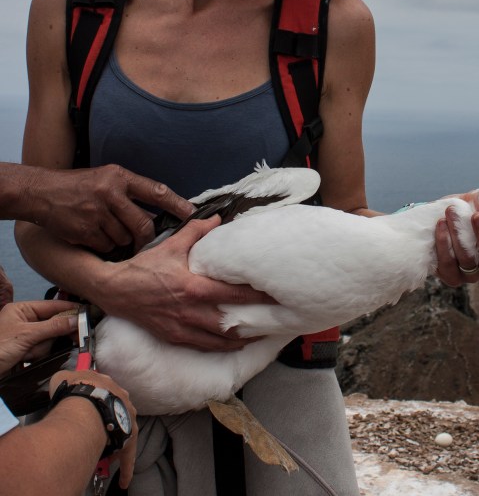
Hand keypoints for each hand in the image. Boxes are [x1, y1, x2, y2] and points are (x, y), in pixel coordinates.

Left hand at [0, 299, 77, 373]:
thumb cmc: (0, 348)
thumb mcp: (26, 335)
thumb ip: (53, 326)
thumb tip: (77, 319)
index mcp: (22, 309)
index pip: (52, 305)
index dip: (69, 309)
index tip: (87, 312)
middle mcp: (25, 320)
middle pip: (52, 322)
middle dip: (52, 333)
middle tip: (73, 336)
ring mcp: (25, 336)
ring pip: (48, 338)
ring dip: (40, 348)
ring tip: (27, 354)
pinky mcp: (26, 350)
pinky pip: (42, 349)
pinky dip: (37, 354)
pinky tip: (27, 358)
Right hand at [19, 164, 194, 252]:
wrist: (41, 192)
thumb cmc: (79, 186)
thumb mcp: (107, 178)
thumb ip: (131, 193)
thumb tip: (159, 214)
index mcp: (120, 177)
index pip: (156, 191)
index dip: (177, 204)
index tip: (193, 214)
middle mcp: (110, 193)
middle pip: (143, 225)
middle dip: (147, 237)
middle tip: (146, 242)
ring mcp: (97, 212)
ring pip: (125, 238)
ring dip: (122, 240)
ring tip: (108, 229)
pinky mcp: (84, 230)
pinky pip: (107, 245)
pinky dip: (105, 245)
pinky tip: (95, 235)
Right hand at [49, 368, 138, 488]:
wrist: (85, 402)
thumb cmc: (73, 390)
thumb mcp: (62, 378)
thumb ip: (65, 380)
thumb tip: (62, 382)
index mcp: (106, 382)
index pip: (103, 391)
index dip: (94, 401)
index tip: (89, 409)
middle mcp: (121, 395)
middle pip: (115, 410)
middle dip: (105, 422)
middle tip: (95, 435)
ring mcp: (127, 413)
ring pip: (122, 430)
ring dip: (114, 441)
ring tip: (104, 455)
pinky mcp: (129, 431)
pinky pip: (128, 451)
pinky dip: (126, 466)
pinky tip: (124, 479)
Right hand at [99, 215, 275, 351]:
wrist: (114, 290)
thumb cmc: (143, 267)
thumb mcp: (171, 245)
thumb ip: (196, 231)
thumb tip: (218, 218)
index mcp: (193, 288)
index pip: (232, 294)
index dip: (256, 297)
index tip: (274, 295)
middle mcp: (190, 312)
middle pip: (231, 322)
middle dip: (255, 323)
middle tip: (277, 320)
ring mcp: (182, 328)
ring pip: (219, 341)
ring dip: (242, 339)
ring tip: (262, 335)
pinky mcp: (174, 337)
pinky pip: (203, 346)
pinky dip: (222, 346)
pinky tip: (235, 344)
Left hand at [434, 193, 478, 286]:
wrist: (439, 218)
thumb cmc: (463, 208)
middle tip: (477, 214)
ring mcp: (472, 272)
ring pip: (468, 261)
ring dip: (458, 236)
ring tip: (450, 213)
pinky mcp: (451, 275)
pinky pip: (447, 267)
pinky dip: (443, 245)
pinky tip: (440, 226)